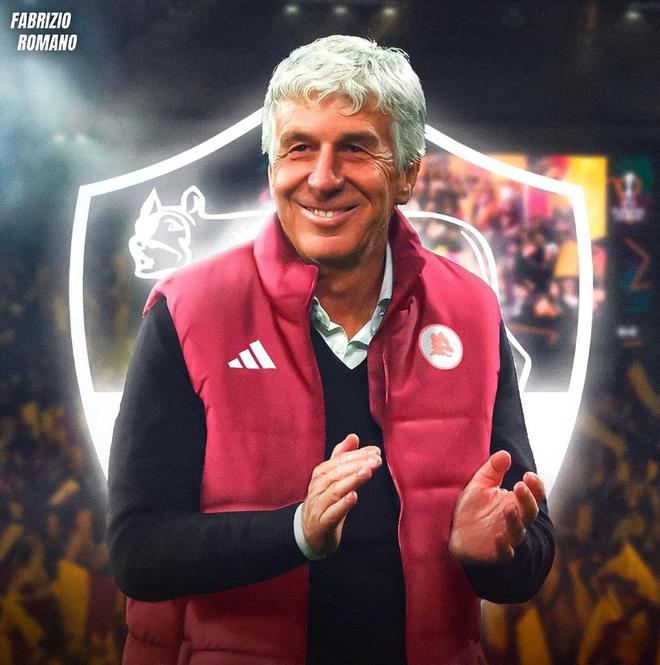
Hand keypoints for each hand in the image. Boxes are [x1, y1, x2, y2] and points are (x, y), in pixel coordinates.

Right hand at [301, 433, 381, 556]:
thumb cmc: (325, 502)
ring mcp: (318, 506)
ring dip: (352, 480)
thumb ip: (342, 457)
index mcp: (321, 474)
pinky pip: (331, 513)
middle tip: (376, 460)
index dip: (357, 455)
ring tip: (368, 472)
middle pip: (336, 473)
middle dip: (357, 465)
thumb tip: (353, 437)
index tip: (376, 452)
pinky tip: (354, 497)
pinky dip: (342, 505)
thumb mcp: (333, 479)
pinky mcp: (322, 524)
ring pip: (334, 491)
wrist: (309, 533)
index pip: (339, 461)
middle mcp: (318, 488)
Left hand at [448, 450, 544, 564]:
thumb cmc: (473, 507)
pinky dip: (504, 547)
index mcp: (515, 503)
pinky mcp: (495, 553)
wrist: (455, 532)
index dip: (536, 486)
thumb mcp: (481, 484)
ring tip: (509, 507)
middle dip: (528, 499)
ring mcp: (507, 537)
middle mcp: (515, 520)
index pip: (534, 495)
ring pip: (518, 531)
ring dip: (515, 520)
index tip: (528, 475)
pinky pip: (504, 553)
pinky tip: (499, 537)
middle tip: (519, 486)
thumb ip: (493, 469)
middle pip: (530, 511)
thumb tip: (505, 453)